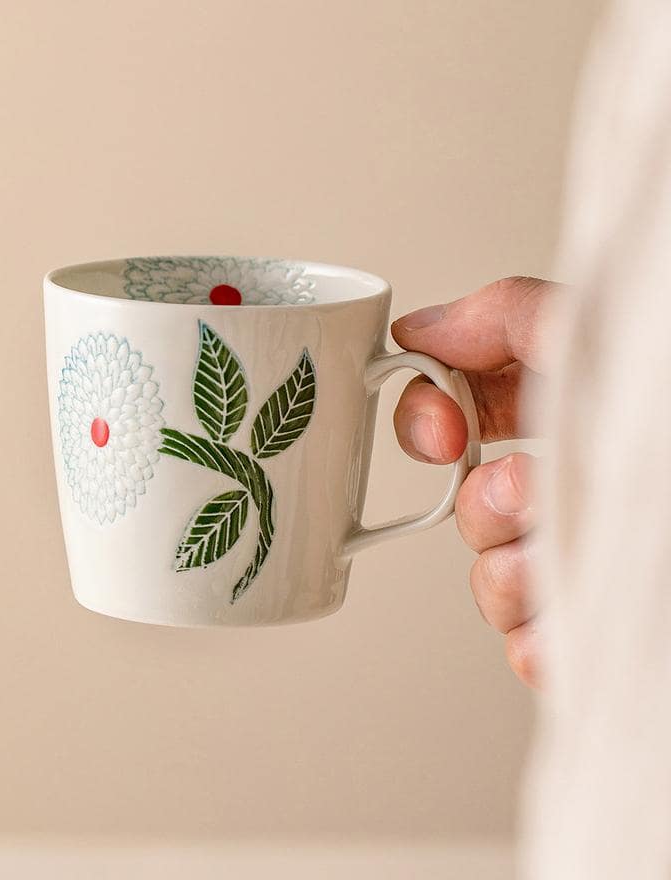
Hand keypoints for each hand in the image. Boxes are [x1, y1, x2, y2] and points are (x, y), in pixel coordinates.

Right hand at [391, 276, 556, 687]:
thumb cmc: (667, 424)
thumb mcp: (591, 341)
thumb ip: (507, 315)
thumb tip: (418, 327)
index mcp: (553, 424)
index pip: (448, 417)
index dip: (423, 421)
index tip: (444, 429)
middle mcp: (558, 497)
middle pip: (462, 510)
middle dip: (486, 504)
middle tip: (528, 492)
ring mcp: (569, 569)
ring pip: (489, 588)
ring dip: (518, 572)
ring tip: (570, 555)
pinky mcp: (583, 638)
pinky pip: (530, 656)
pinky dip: (545, 644)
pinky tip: (576, 623)